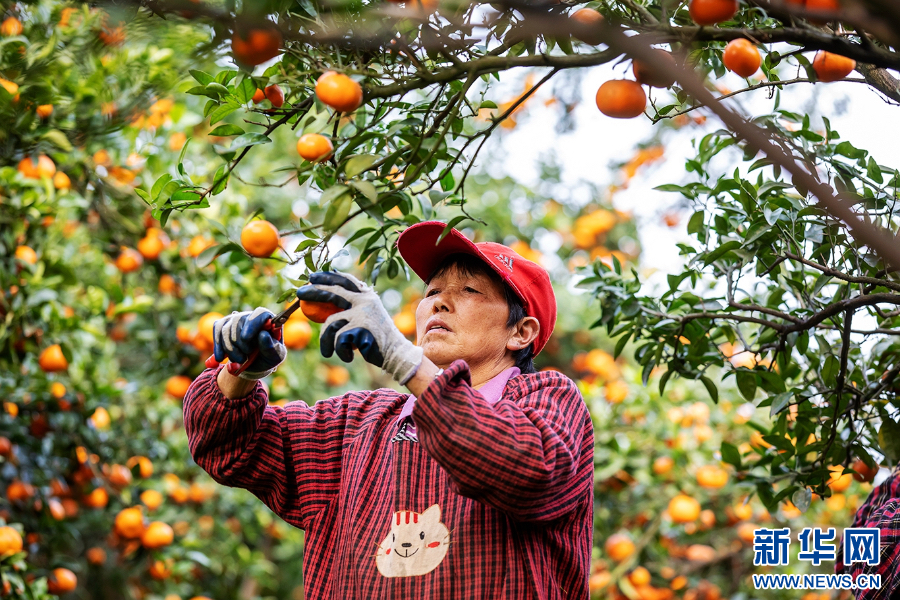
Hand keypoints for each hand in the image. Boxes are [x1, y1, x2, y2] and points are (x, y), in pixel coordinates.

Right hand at [212, 308, 286, 379]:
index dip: (252, 324)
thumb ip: (271, 347)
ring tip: (239, 360)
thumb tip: (263, 334)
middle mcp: (251, 316)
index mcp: (269, 320)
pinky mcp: (224, 324)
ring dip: (230, 349)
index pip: (260, 313)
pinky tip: (220, 358)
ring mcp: (236, 319)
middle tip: (245, 358)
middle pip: (239, 321)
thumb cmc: (268, 356)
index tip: (245, 339)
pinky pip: (217, 331)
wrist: (254, 363)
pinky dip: (218, 347)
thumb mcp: (275, 356)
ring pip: (226, 328)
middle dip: (239, 343)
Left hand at [296, 271, 422, 383]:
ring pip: (330, 323)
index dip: (328, 276)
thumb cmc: (376, 339)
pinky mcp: (360, 328)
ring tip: (328, 352)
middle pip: (334, 291)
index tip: (312, 276)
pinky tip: (348, 357)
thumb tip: (324, 302)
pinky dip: (339, 351)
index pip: (345, 280)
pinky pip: (337, 339)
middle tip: (299, 293)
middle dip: (314, 291)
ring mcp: (363, 313)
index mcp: (367, 296)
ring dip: (325, 341)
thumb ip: (350, 309)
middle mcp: (365, 300)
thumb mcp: (365, 318)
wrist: (395, 354)